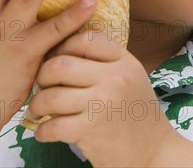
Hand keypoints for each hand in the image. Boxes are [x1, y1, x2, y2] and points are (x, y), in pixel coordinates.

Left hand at [28, 31, 176, 167]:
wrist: (155, 154)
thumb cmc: (137, 115)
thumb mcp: (131, 77)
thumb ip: (106, 60)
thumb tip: (66, 47)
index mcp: (124, 62)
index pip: (86, 39)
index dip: (64, 46)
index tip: (55, 58)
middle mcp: (114, 78)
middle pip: (61, 64)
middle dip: (43, 76)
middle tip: (42, 86)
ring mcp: (102, 104)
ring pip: (51, 95)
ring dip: (37, 105)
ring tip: (38, 110)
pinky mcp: (90, 131)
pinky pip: (52, 125)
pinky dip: (42, 130)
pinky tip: (45, 131)